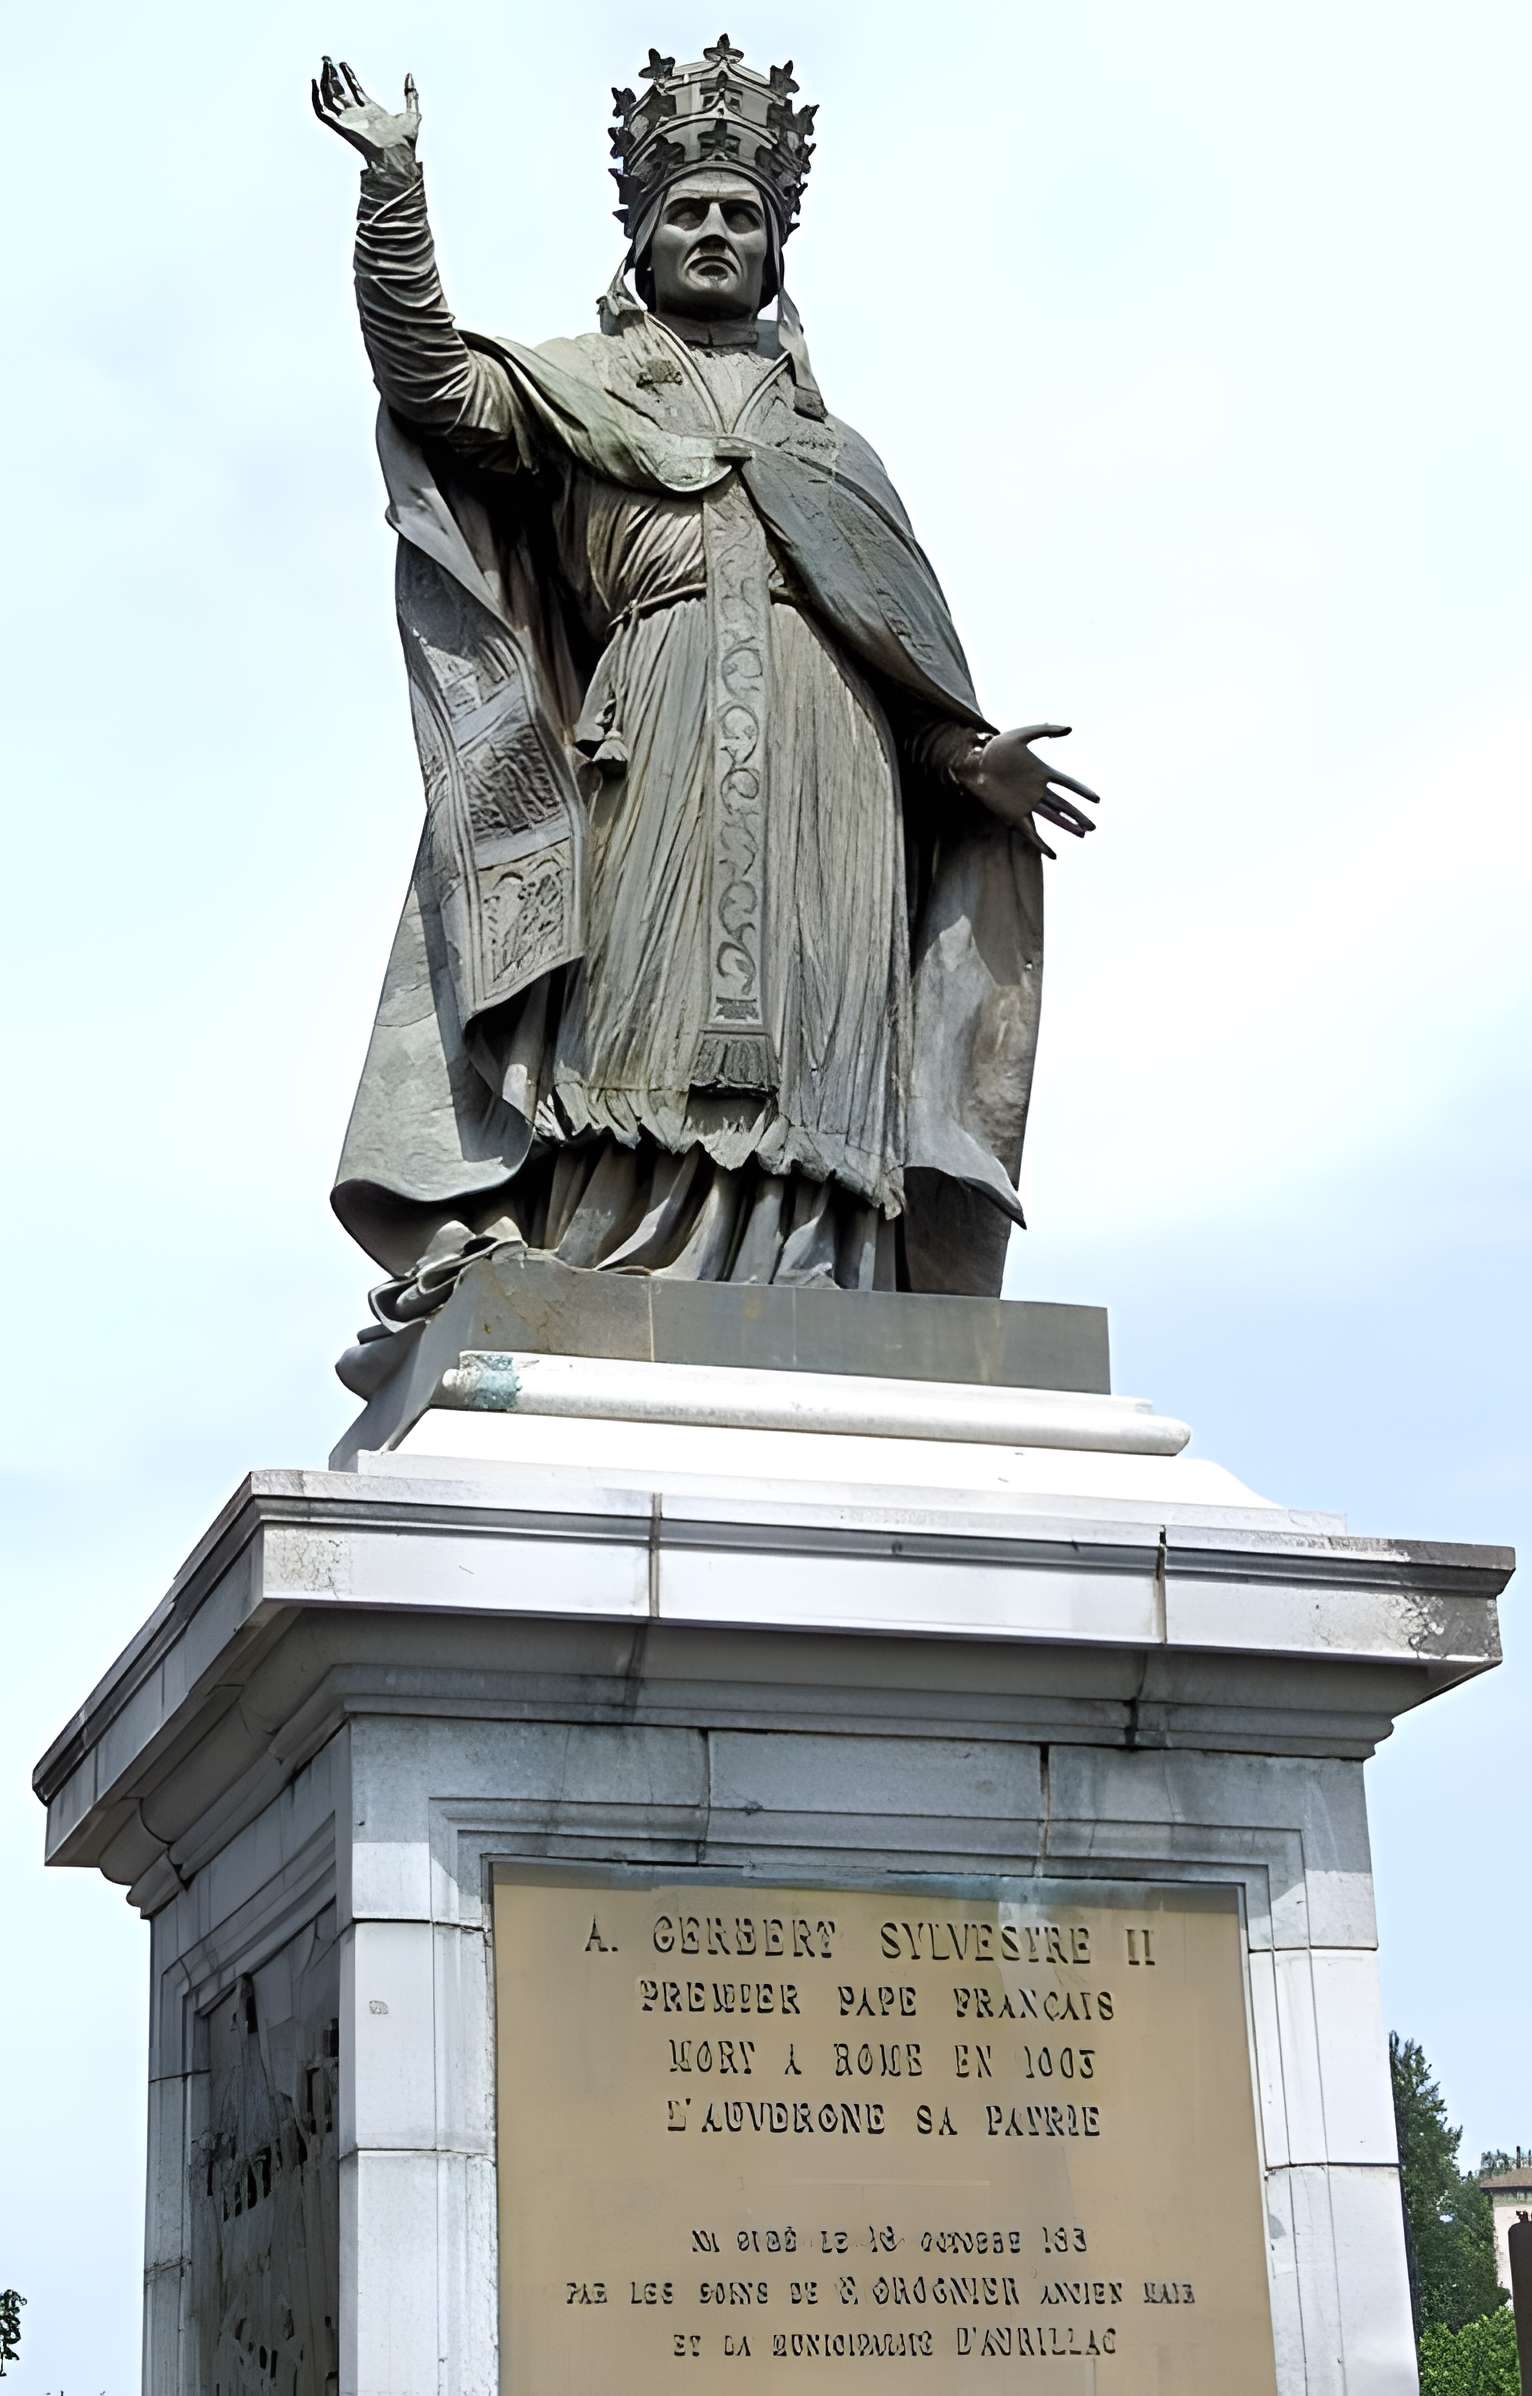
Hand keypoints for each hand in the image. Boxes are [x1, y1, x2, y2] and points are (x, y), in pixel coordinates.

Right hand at [310, 57, 419, 165]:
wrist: (398, 155)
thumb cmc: (405, 141)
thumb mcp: (412, 114)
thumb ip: (412, 94)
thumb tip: (410, 76)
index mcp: (370, 110)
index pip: (354, 88)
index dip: (348, 74)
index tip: (343, 63)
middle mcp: (357, 115)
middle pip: (338, 91)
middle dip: (331, 74)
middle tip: (326, 58)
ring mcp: (348, 120)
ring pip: (329, 97)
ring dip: (324, 80)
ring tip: (323, 63)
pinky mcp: (341, 126)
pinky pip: (322, 112)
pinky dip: (315, 98)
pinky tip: (315, 83)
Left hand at [957, 723, 1099, 858]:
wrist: (974, 763)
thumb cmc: (995, 748)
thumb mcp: (1021, 735)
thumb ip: (1045, 730)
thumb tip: (1070, 728)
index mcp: (1041, 773)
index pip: (1067, 784)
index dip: (1082, 791)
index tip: (1097, 800)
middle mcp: (1037, 791)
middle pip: (1063, 805)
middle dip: (1078, 816)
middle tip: (1094, 827)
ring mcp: (1026, 804)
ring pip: (1052, 818)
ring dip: (1067, 827)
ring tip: (1083, 835)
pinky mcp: (1013, 815)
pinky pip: (1031, 833)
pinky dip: (1042, 844)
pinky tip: (1053, 855)